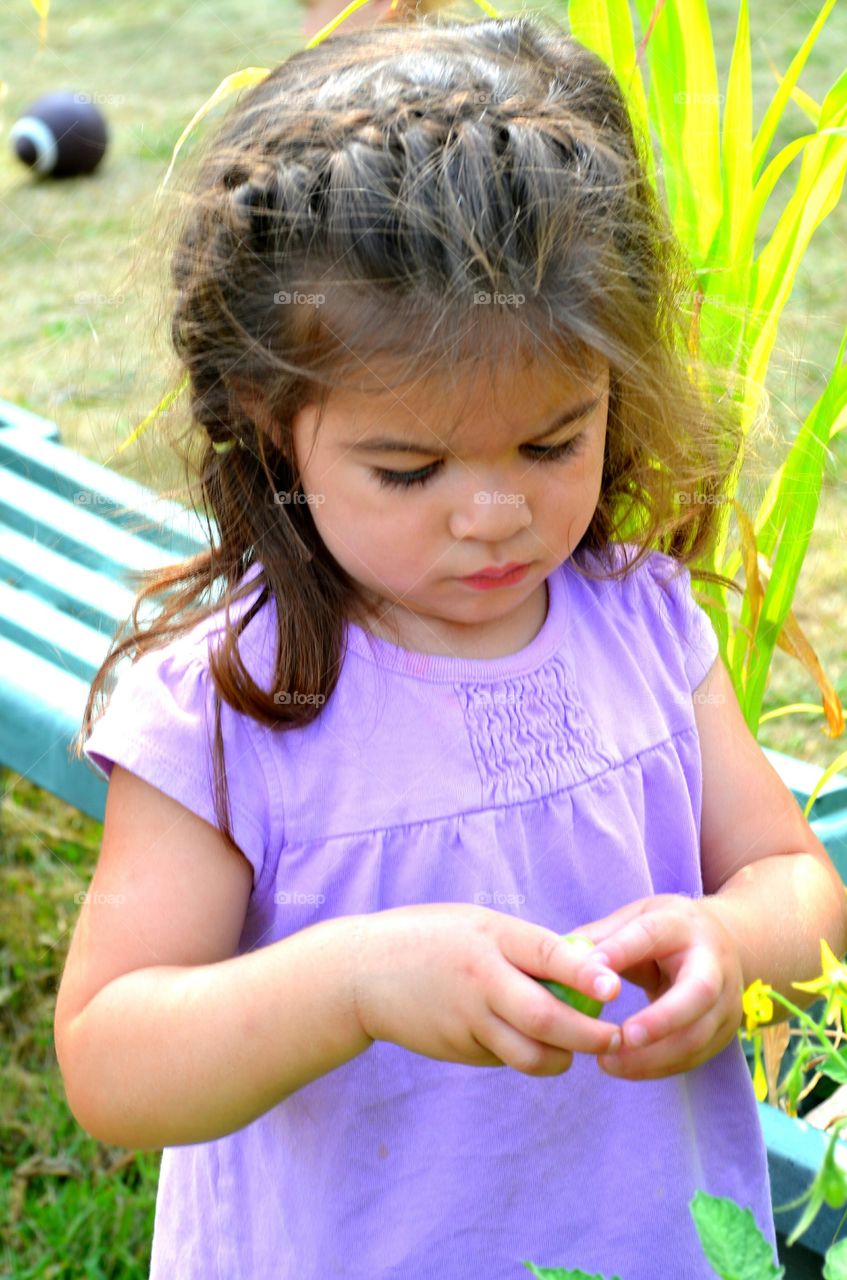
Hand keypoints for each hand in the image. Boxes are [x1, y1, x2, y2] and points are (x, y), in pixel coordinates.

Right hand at [350, 903, 622, 1076]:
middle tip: (616, 1037)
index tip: (617, 988)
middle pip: (546, 1019)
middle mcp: (481, 981)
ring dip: (562, 1058)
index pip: (547, 955)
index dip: (586, 974)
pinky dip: (524, 1054)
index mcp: (489, 938)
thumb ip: (522, 945)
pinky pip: (504, 1058)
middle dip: (589, 1035)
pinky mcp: (459, 1050)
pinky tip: (521, 1038)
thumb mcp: (475, 925)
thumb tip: (582, 968)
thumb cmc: (429, 939)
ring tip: (575, 1047)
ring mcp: (468, 1021)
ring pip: (530, 1055)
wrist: (360, 974)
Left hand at [575, 893, 744, 1080]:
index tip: (588, 969)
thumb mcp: (636, 919)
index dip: (621, 951)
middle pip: (698, 992)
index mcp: (682, 925)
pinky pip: (693, 1057)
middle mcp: (713, 962)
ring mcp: (725, 1000)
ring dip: (653, 1056)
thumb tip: (557, 954)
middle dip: (661, 1019)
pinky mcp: (724, 1033)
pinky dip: (658, 1067)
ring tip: (608, 1062)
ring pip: (698, 1035)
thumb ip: (601, 937)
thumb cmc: (665, 932)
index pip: (652, 935)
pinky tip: (626, 1068)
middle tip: (622, 1037)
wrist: (723, 944)